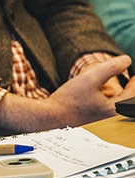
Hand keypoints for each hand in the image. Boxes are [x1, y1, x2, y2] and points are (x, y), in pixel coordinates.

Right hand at [0, 54, 134, 130]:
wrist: (51, 116)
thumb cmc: (69, 100)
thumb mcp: (90, 78)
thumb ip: (110, 68)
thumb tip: (126, 60)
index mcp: (116, 109)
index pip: (134, 94)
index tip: (134, 72)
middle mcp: (111, 115)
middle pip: (127, 99)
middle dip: (128, 87)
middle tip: (129, 76)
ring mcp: (102, 117)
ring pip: (116, 101)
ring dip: (116, 90)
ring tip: (112, 81)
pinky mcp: (93, 116)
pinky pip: (106, 104)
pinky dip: (105, 94)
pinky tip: (94, 88)